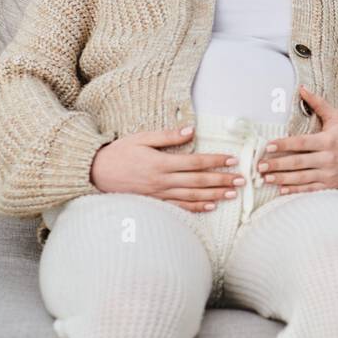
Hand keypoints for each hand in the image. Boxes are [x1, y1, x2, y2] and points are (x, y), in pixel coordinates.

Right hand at [89, 126, 241, 212]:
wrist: (96, 174)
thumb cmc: (119, 153)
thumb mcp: (141, 138)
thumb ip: (167, 136)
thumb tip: (191, 130)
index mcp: (161, 163)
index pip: (195, 162)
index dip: (215, 161)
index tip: (232, 160)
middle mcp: (162, 181)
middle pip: (198, 181)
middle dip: (222, 180)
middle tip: (242, 180)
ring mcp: (159, 194)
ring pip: (192, 196)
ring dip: (214, 195)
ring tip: (232, 194)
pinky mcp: (155, 203)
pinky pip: (179, 207)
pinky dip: (196, 207)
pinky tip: (210, 206)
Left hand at [254, 85, 337, 194]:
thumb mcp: (336, 117)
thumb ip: (318, 103)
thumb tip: (302, 88)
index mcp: (328, 140)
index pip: (302, 143)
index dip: (284, 144)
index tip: (268, 146)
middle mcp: (328, 158)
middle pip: (299, 162)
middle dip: (278, 164)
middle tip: (260, 165)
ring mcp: (329, 173)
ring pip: (302, 177)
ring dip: (282, 178)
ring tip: (265, 178)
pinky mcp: (330, 184)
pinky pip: (310, 189)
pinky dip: (295, 190)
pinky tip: (281, 189)